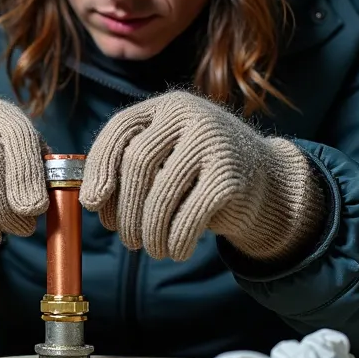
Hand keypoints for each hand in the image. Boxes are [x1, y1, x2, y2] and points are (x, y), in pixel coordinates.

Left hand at [80, 90, 323, 261]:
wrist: (267, 184)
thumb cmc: (200, 175)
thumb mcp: (166, 159)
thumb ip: (130, 168)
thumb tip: (91, 198)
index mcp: (165, 107)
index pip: (120, 128)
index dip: (100, 166)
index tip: (92, 203)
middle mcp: (189, 114)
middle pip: (138, 161)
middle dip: (125, 207)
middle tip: (124, 238)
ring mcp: (213, 142)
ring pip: (162, 191)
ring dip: (149, 230)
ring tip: (150, 248)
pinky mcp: (231, 175)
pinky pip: (190, 214)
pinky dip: (176, 239)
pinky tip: (174, 250)